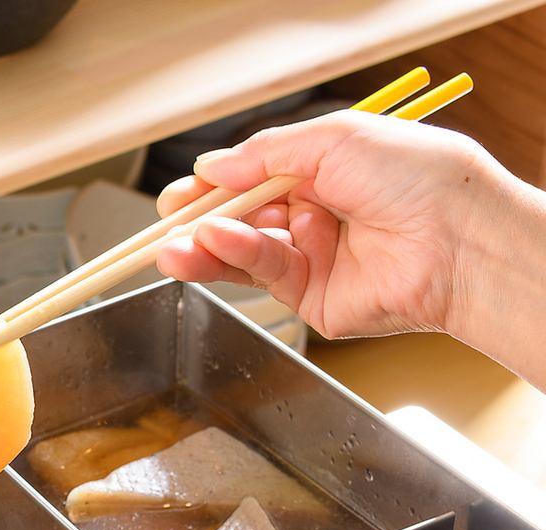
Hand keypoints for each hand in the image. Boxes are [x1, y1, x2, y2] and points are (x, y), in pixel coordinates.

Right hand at [154, 109, 499, 339]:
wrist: (456, 240)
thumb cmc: (417, 179)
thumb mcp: (334, 140)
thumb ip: (266, 154)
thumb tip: (213, 165)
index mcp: (323, 172)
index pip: (253, 179)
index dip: (214, 186)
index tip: (180, 192)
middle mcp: (314, 216)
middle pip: (240, 219)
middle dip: (200, 221)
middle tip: (166, 222)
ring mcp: (311, 258)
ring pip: (243, 252)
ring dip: (205, 247)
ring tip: (170, 247)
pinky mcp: (310, 296)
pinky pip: (262, 272)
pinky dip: (235, 257)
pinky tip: (212, 246)